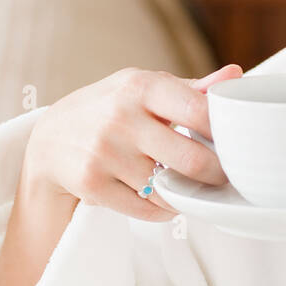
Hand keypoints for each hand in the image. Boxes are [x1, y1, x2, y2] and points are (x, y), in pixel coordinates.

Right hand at [24, 64, 242, 221]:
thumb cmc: (110, 109)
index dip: (224, 134)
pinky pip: (147, 210)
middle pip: (193, 160)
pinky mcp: (92, 184)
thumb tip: (235, 75)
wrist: (49, 140)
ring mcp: (104, 153)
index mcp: (140, 86)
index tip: (232, 145)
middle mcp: (121, 117)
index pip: (199, 111)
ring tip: (185, 185)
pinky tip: (158, 196)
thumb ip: (190, 88)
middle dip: (216, 175)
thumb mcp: (143, 88)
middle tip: (222, 177)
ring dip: (185, 194)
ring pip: (170, 191)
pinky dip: (161, 209)